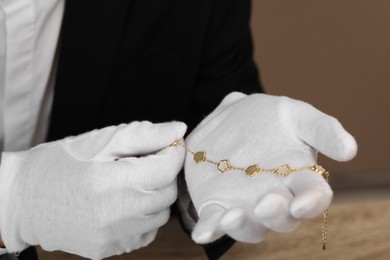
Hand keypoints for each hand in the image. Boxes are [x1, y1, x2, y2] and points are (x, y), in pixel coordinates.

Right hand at [0, 121, 185, 258]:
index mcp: (111, 181)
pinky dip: (144, 216)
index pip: (167, 168)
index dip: (174, 152)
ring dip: (155, 195)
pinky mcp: (110, 249)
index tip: (169, 144)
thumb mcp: (100, 140)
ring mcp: (113, 236)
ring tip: (133, 183)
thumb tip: (178, 130)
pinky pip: (146, 233)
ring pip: (161, 214)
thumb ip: (144, 134)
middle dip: (165, 173)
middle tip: (147, 161)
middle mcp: (115, 215)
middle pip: (168, 192)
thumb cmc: (61, 164)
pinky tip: (125, 203)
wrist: (23, 200)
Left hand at [184, 92, 356, 243]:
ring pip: (251, 227)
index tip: (301, 203)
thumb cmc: (267, 118)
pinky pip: (214, 224)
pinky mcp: (218, 207)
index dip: (311, 202)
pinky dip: (209, 230)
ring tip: (231, 216)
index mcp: (298, 177)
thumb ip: (322, 129)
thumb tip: (350, 150)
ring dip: (242, 226)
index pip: (314, 195)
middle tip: (265, 203)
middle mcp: (275, 197)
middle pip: (282, 218)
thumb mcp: (294, 114)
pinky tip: (201, 233)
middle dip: (276, 214)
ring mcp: (246, 205)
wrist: (229, 120)